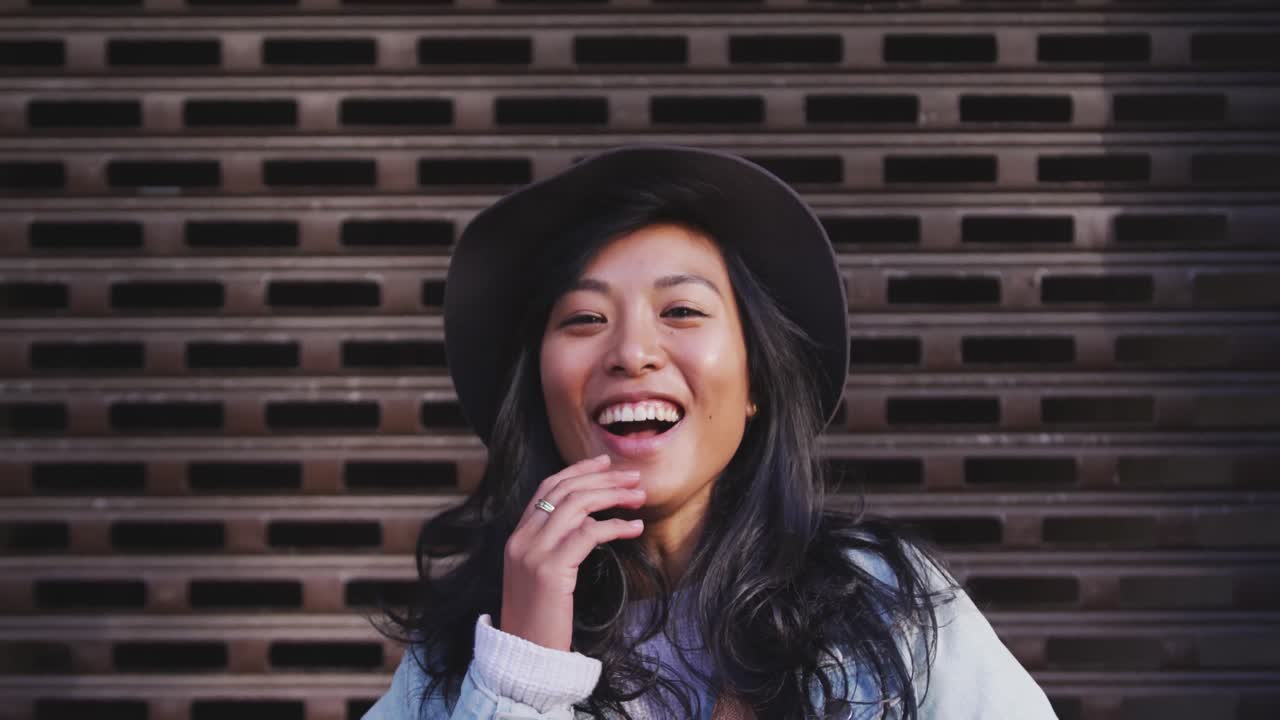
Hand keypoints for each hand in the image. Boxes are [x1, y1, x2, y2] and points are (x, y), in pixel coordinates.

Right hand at [499, 454, 645, 650]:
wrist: (524, 655)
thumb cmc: (540, 619)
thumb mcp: (541, 576)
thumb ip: (556, 547)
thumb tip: (591, 524)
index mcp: (517, 537)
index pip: (547, 488)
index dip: (577, 470)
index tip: (605, 463)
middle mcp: (521, 539)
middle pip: (565, 490)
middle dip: (602, 478)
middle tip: (633, 477)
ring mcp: (532, 553)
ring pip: (576, 504)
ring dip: (612, 496)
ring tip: (639, 498)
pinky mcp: (550, 570)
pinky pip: (589, 534)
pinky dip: (616, 526)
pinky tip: (635, 528)